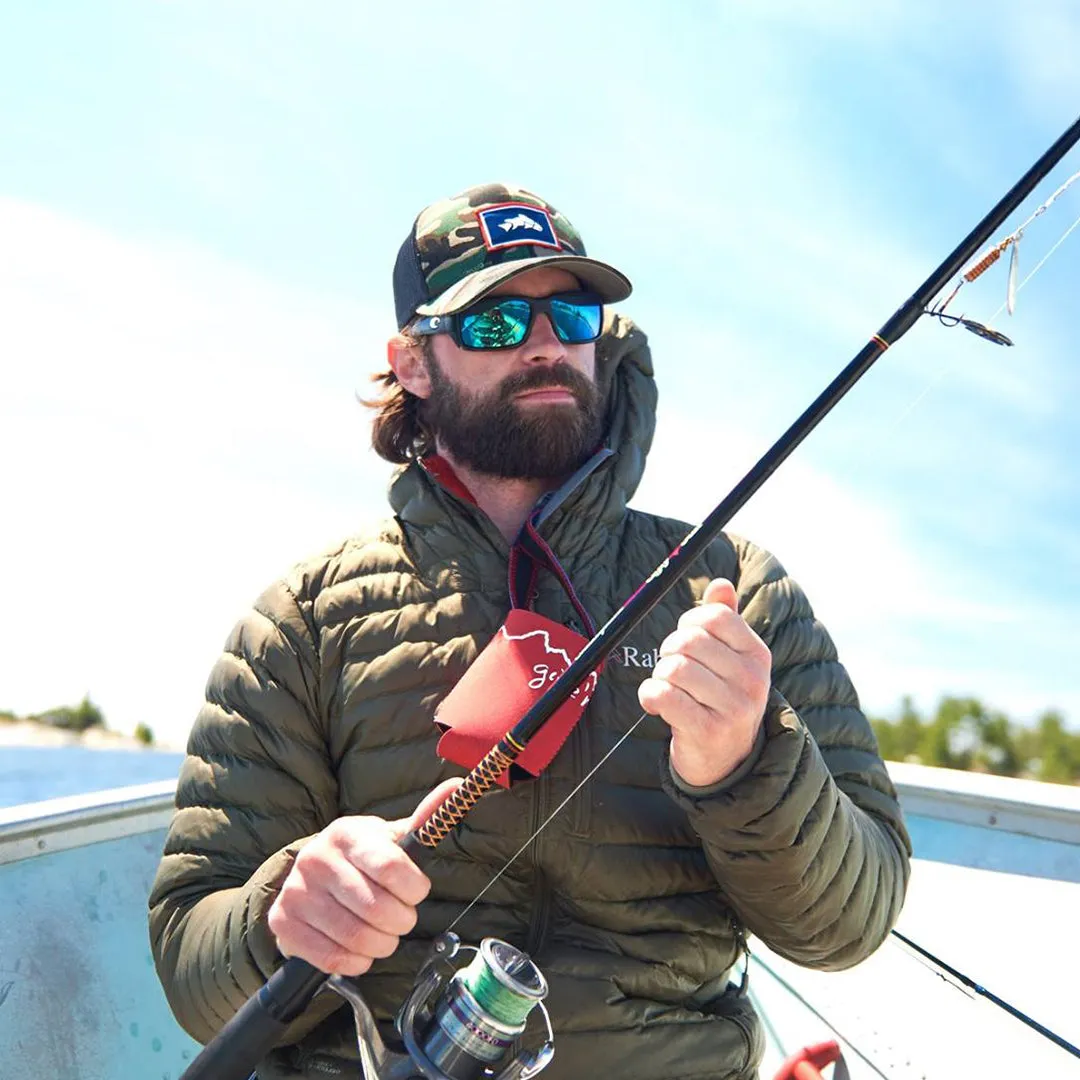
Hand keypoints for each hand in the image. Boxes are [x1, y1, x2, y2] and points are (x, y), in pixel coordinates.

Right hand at [267, 777, 462, 975]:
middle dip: (402, 921)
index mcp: (346, 833)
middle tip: (402, 919)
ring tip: (384, 934)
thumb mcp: (388, 837)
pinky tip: (360, 949)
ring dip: (382, 945)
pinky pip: (334, 958)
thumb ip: (423, 819)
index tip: (416, 892)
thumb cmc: (361, 858)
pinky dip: (358, 961)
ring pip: (356, 938)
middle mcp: (316, 859)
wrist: (310, 876)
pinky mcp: (283, 924)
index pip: (391, 867)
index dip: (415, 888)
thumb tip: (457, 786)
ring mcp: (296, 892)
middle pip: (377, 909)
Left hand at [638, 578, 769, 787]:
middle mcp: (751, 680)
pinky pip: (661, 696)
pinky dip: (650, 696)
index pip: (714, 617)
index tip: (686, 639)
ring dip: (659, 676)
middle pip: (688, 641)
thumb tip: (721, 584)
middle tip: (672, 667)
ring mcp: (733, 708)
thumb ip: (726, 619)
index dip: (688, 622)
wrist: (727, 760)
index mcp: (757, 654)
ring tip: (669, 689)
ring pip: (672, 668)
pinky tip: (658, 704)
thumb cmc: (722, 697)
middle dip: (669, 650)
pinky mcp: (707, 731)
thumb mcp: (732, 658)